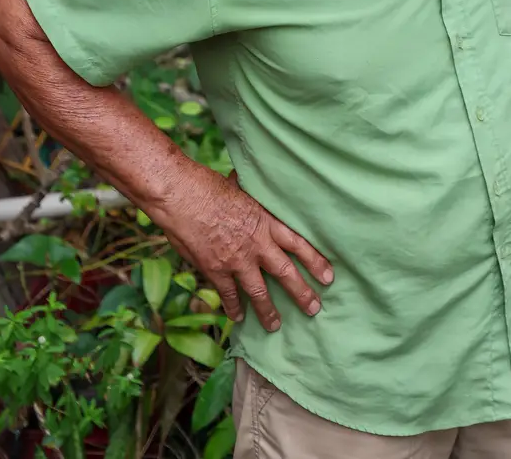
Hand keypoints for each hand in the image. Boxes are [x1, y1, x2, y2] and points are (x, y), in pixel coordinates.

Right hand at [153, 166, 332, 331]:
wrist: (182, 197)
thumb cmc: (209, 186)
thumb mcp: (240, 188)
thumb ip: (250, 198)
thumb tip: (248, 184)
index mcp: (265, 222)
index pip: (298, 244)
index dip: (315, 261)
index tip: (328, 276)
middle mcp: (256, 244)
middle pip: (286, 272)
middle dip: (302, 293)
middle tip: (314, 308)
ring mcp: (236, 260)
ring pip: (259, 291)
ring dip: (269, 311)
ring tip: (276, 325)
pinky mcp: (215, 271)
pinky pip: (229, 294)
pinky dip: (233, 307)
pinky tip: (238, 318)